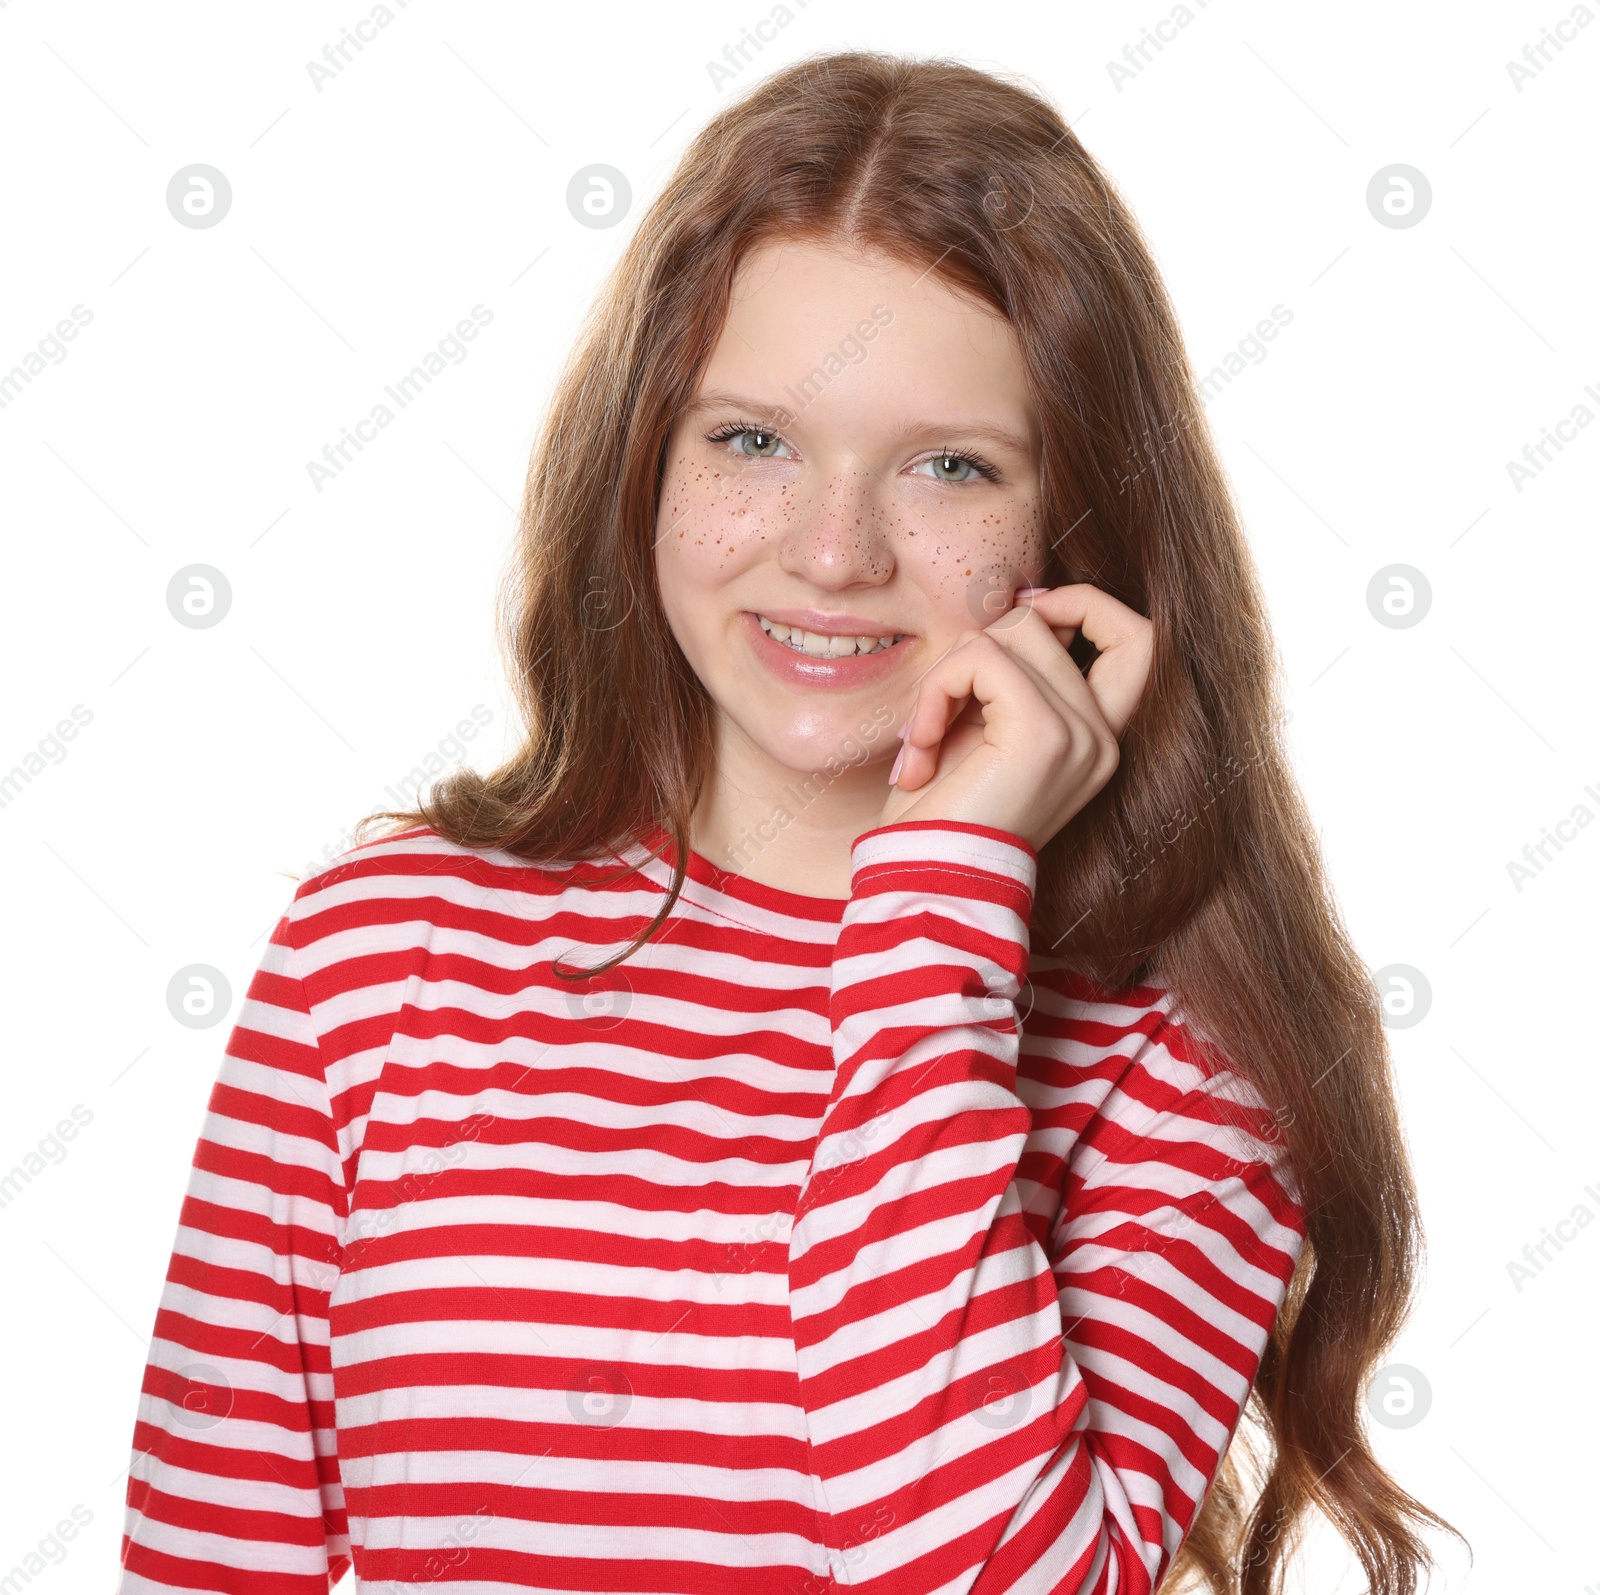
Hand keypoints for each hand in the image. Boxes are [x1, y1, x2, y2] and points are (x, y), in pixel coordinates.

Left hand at [878, 583, 1152, 852]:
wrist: (927, 882)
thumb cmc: (941, 816)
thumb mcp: (981, 728)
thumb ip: (1007, 671)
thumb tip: (1012, 598)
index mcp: (1096, 739)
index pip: (1137, 639)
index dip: (1083, 605)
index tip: (1016, 617)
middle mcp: (1101, 739)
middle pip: (1046, 623)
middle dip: (975, 645)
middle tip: (940, 703)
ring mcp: (1080, 736)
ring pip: (1010, 630)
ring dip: (946, 675)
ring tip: (923, 738)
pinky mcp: (1043, 733)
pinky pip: (981, 658)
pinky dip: (936, 690)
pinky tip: (920, 748)